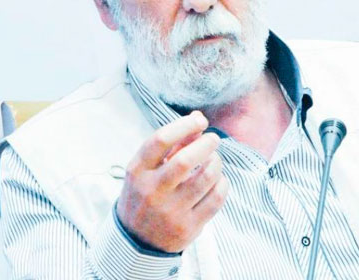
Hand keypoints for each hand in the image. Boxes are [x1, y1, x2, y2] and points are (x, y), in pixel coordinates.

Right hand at [116, 110, 227, 252]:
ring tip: (214, 160)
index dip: (185, 125)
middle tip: (213, 139)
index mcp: (138, 171)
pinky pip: (216, 198)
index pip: (161, 140)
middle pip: (185, 160)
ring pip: (206, 178)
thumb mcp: (148, 168)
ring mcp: (170, 211)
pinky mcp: (188, 227)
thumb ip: (173, 143)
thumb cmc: (146, 193)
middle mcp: (152, 191)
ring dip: (216, 163)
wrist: (136, 241)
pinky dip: (222, 183)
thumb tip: (198, 118)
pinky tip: (218, 180)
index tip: (200, 121)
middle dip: (206, 144)